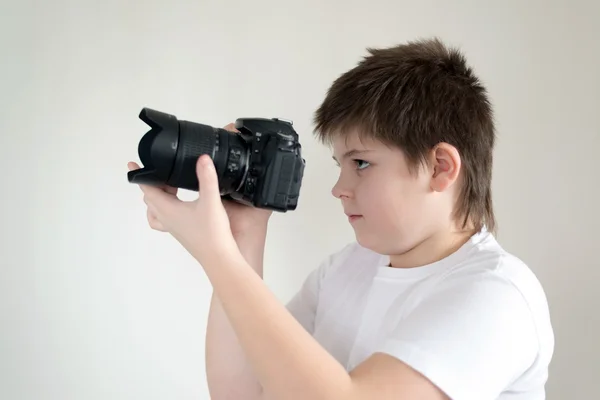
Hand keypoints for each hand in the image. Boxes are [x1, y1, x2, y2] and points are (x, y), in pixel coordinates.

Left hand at [128, 123, 271, 264]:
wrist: (219, 258)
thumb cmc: (212, 234)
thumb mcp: (211, 201)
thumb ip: (207, 178)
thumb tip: (203, 159)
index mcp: (167, 210)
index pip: (147, 189)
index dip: (140, 175)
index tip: (132, 165)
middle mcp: (165, 219)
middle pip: (150, 198)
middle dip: (153, 183)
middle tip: (164, 171)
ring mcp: (172, 227)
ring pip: (156, 209)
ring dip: (159, 196)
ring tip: (172, 186)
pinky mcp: (180, 232)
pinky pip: (165, 219)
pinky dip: (167, 209)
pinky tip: (180, 206)